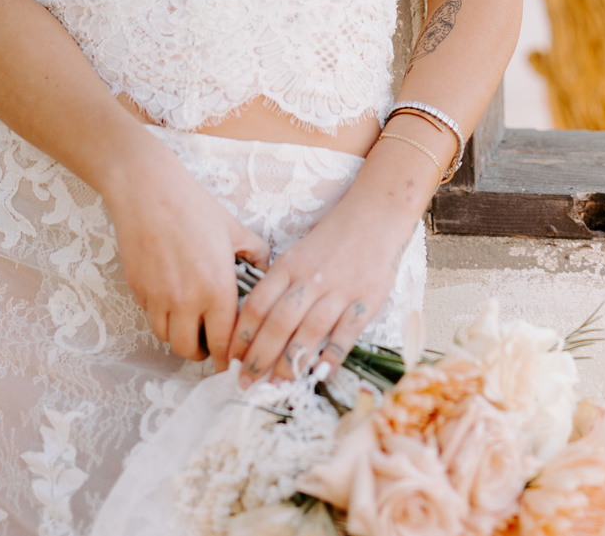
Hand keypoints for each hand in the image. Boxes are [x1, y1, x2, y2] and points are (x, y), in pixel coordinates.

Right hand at [102, 139, 269, 368]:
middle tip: (209, 340)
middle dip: (202, 351)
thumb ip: (255, 253)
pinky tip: (170, 298)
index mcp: (217, 287)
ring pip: (167, 338)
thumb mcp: (234, 228)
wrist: (148, 191)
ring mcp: (158, 297)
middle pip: (191, 350)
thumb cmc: (193, 206)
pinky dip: (161, 316)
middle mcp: (186, 300)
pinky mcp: (138, 290)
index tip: (233, 360)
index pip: (225, 342)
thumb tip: (264, 268)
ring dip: (179, 335)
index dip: (230, 357)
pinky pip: (150, 317)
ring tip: (189, 321)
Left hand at [228, 193, 417, 385]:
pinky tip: (318, 374)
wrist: (374, 216)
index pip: (256, 305)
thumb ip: (278, 286)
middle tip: (246, 383)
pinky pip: (346, 334)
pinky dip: (331, 356)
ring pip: (309, 332)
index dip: (241, 336)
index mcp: (288, 266)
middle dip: (259, 358)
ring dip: (290, 364)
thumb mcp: (296, 255)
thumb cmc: (330, 241)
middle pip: (278, 323)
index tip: (231, 360)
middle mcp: (310, 278)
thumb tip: (254, 327)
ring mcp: (339, 290)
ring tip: (275, 387)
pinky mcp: (366, 300)